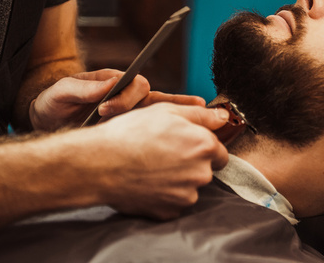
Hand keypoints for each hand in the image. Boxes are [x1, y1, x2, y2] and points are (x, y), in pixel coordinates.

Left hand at [29, 69, 203, 130]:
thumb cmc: (54, 104)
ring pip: (161, 112)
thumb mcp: (60, 93)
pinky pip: (152, 129)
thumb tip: (112, 83)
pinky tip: (187, 133)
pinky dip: (170, 130)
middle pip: (154, 97)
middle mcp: (126, 95)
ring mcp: (130, 114)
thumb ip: (83, 88)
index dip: (126, 97)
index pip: (135, 84)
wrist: (47, 124)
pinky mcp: (129, 132)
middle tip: (124, 118)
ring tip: (202, 108)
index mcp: (113, 81)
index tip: (104, 109)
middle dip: (154, 107)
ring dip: (180, 112)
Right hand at [70, 103, 230, 219]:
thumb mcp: (166, 111)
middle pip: (205, 170)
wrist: (100, 164)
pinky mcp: (170, 212)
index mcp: (205, 146)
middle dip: (190, 164)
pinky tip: (147, 183)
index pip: (219, 151)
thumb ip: (201, 115)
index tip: (182, 145)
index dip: (201, 147)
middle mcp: (201, 173)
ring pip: (189, 187)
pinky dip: (164, 195)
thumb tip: (223, 118)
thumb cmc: (131, 133)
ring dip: (177, 180)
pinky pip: (173, 203)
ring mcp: (186, 195)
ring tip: (151, 168)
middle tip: (163, 155)